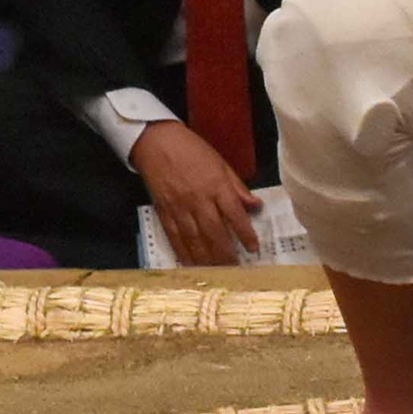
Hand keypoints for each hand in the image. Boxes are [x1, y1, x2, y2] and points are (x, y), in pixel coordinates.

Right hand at [132, 118, 260, 265]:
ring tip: (217, 270)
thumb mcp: (221, 163)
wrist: (156, 143)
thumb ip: (237, 188)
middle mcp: (198, 198)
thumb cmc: (192, 150)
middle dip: (226, 252)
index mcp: (215, 185)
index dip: (245, 233)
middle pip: (214, 231)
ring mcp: (179, 207)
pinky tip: (191, 264)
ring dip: (207, 258)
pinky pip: (174, 237)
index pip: (234, 213)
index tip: (254, 248)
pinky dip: (183, 252)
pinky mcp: (164, 212)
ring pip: (194, 238)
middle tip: (236, 267)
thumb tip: (256, 206)